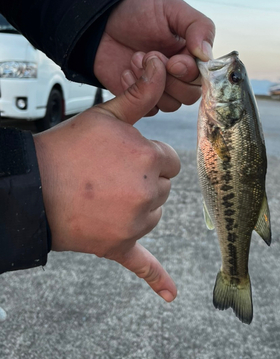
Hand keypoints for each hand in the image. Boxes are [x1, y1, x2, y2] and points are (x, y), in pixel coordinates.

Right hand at [34, 57, 179, 301]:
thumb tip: (160, 62)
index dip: (147, 155)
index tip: (124, 155)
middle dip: (144, 178)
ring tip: (103, 194)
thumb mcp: (106, 115)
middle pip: (164, 186)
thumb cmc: (67, 148)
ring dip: (138, 204)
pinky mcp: (119, 246)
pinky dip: (157, 280)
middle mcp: (148, 192)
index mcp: (149, 159)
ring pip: (154, 211)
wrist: (31, 186)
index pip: (169, 159)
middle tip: (109, 174)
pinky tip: (171, 296)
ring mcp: (134, 223)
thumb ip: (140, 92)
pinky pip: (143, 265)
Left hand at [94, 0, 214, 112]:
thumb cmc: (139, 11)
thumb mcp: (172, 9)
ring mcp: (160, 88)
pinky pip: (148, 109)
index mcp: (192, 56)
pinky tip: (126, 72)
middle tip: (148, 55)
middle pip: (189, 95)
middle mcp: (179, 75)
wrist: (103, 22)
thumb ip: (198, 27)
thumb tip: (206, 55)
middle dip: (168, 78)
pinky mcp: (140, 98)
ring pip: (170, 105)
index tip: (172, 61)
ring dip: (150, 83)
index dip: (188, 73)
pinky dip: (136, 92)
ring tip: (134, 59)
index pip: (202, 78)